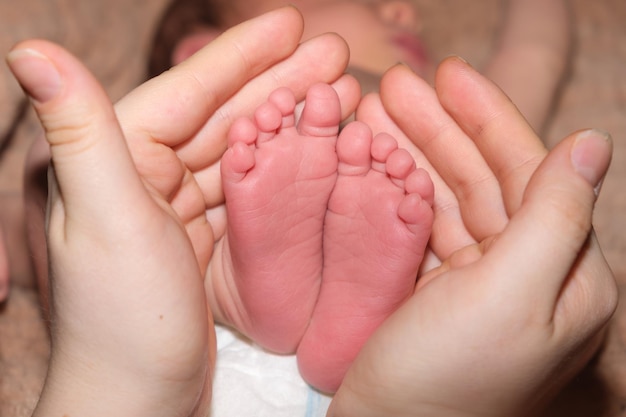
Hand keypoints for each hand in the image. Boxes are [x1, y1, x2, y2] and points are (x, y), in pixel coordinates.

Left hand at [10, 7, 356, 416]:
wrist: (139, 405)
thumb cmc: (122, 322)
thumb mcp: (105, 222)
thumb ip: (81, 133)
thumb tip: (31, 48)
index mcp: (117, 162)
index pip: (186, 92)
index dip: (240, 55)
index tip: (292, 23)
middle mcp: (144, 178)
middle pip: (223, 117)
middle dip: (280, 82)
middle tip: (336, 55)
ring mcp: (178, 211)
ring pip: (242, 152)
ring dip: (288, 124)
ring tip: (338, 99)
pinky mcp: (205, 241)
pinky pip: (249, 192)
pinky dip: (282, 170)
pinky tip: (314, 153)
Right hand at [329, 58, 616, 416]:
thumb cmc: (446, 379)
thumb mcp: (510, 297)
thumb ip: (554, 217)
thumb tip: (592, 143)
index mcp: (567, 275)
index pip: (532, 173)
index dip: (489, 119)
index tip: (449, 77)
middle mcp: (530, 275)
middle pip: (484, 179)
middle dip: (438, 129)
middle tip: (390, 88)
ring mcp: (481, 282)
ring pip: (448, 198)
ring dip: (411, 154)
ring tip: (370, 117)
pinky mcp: (438, 291)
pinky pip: (422, 225)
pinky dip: (398, 191)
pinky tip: (374, 165)